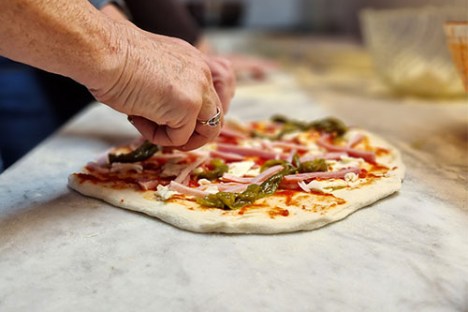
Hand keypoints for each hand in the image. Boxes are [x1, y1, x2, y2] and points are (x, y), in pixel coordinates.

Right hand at [90, 21, 234, 149]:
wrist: (104, 52)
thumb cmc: (114, 59)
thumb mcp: (153, 71)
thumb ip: (170, 89)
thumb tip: (168, 114)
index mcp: (194, 62)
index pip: (213, 95)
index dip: (198, 116)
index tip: (176, 123)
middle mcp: (202, 73)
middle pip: (216, 116)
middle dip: (194, 133)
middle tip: (169, 136)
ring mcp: (198, 90)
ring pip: (206, 131)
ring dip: (179, 138)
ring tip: (150, 127)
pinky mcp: (188, 106)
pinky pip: (179, 138)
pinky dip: (158, 137)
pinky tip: (138, 118)